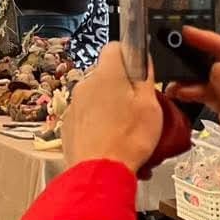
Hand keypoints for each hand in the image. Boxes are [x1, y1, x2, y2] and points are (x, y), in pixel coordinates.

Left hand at [63, 43, 163, 172]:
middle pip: (107, 76)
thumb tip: (141, 61)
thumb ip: (145, 78)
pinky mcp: (69, 123)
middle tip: (139, 108)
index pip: (115, 48)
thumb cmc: (127, 140)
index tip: (139, 72)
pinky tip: (113, 141)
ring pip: (97, 97)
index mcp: (106, 75)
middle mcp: (85, 84)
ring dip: (111, 108)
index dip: (129, 56)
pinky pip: (87, 116)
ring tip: (128, 131)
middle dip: (123, 88)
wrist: (99, 172)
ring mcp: (74, 104)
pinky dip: (99, 124)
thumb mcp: (150, 106)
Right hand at [168, 27, 219, 195]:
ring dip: (194, 80)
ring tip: (171, 83)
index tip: (187, 33)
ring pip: (216, 79)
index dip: (213, 41)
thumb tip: (215, 67)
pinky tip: (179, 93)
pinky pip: (213, 95)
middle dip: (199, 58)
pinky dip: (197, 93)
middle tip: (172, 52)